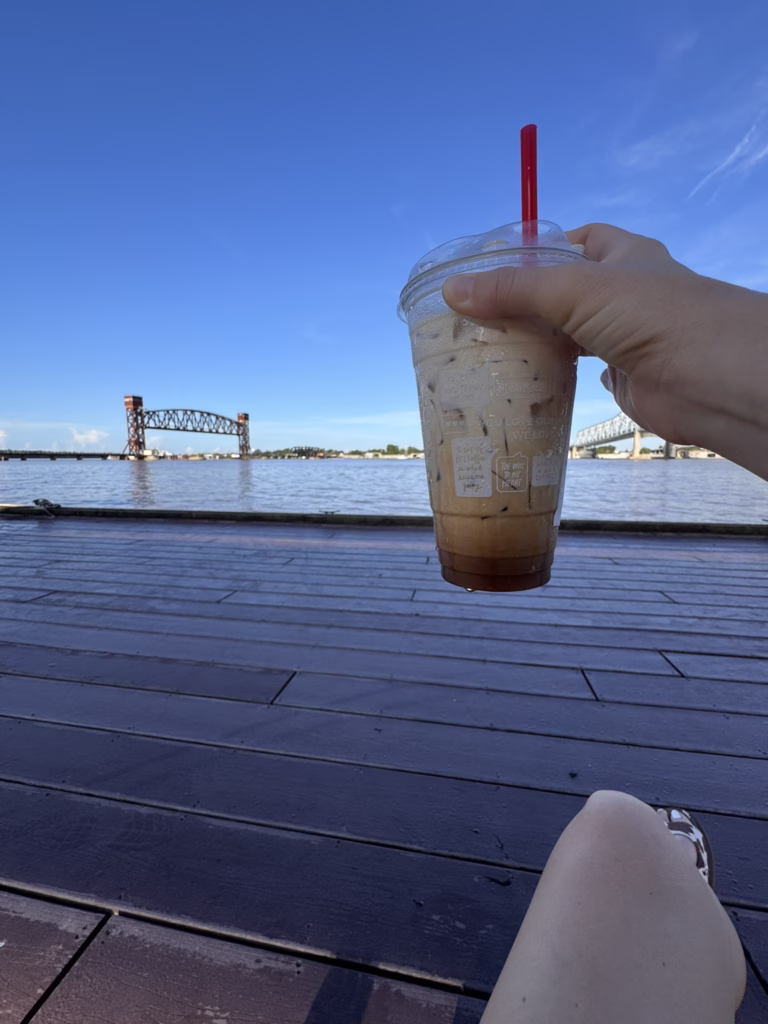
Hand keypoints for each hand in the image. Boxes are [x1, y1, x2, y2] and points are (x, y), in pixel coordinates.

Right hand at [442, 223, 767, 478]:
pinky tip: (517, 377)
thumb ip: (513, 289)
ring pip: (567, 332)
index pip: (576, 239)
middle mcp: (624, 291)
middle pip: (563, 290)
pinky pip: (575, 369)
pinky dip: (549, 372)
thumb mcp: (574, 288)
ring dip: (534, 340)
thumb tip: (452, 290)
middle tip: (475, 312)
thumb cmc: (652, 314)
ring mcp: (623, 336)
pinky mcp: (620, 375)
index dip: (538, 247)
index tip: (496, 263)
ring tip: (484, 345)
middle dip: (525, 300)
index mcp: (623, 253)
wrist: (709, 378)